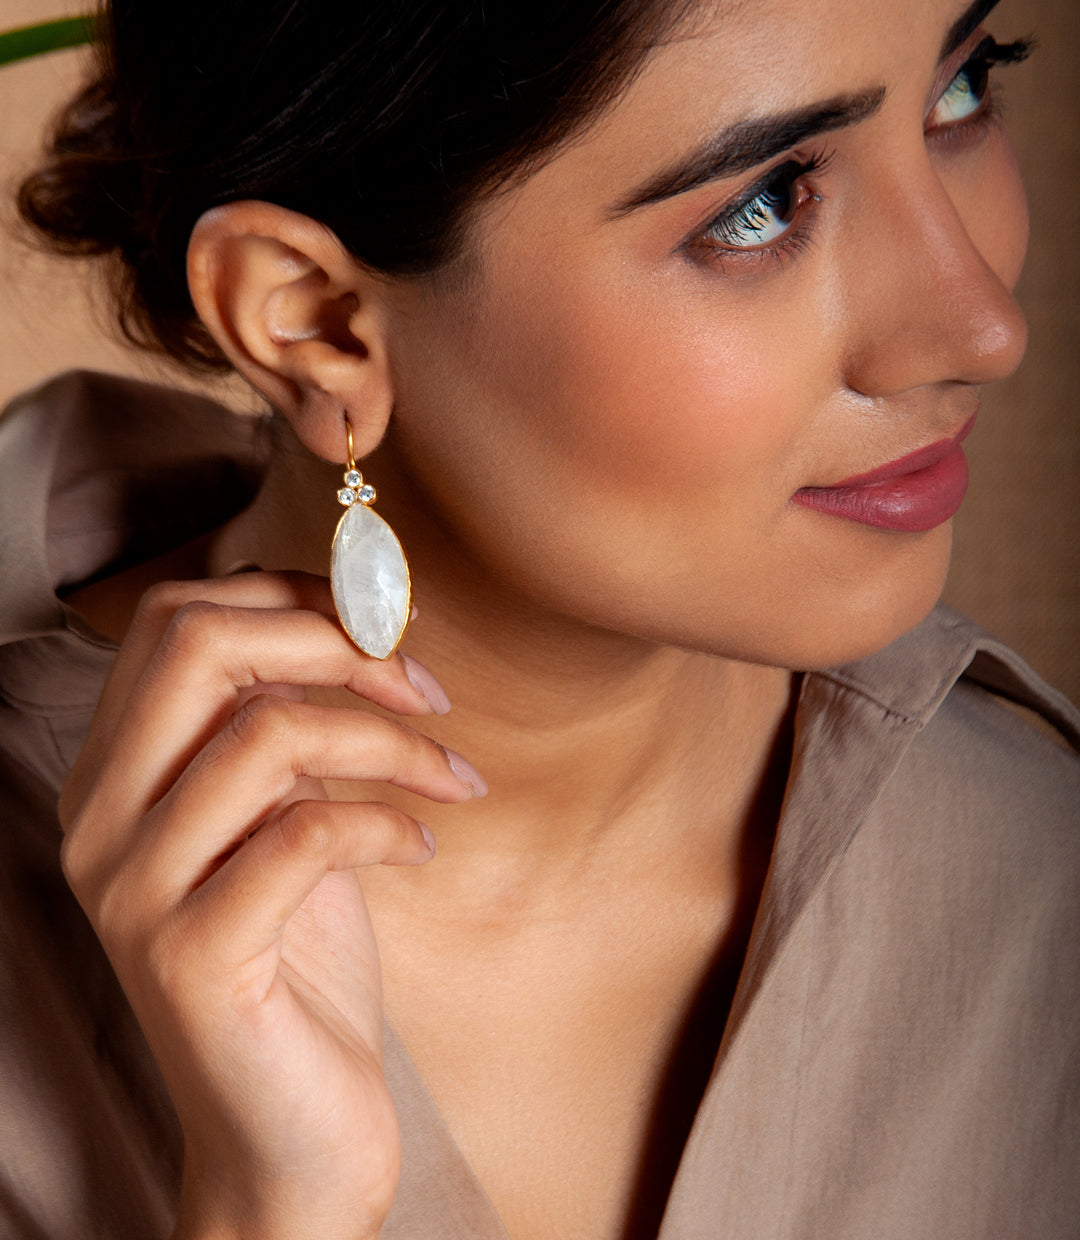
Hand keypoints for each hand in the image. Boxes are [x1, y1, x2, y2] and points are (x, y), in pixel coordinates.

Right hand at [58, 572, 482, 1239]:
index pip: (175, 619)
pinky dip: (387, 820)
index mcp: (113, 773)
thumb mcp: (283, 816)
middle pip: (198, 647)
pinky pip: (304, 834)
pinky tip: (423, 844)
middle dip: (334, 642)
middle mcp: (99, 822)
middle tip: (422, 687)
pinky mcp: (190, 959)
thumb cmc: (299, 961)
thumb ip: (281, 723)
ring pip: (266, 734)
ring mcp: (134, 893)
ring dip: (390, 741)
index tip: (384, 628)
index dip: (292, 597)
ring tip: (448, 776)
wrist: (290, 1136)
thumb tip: (353, 619)